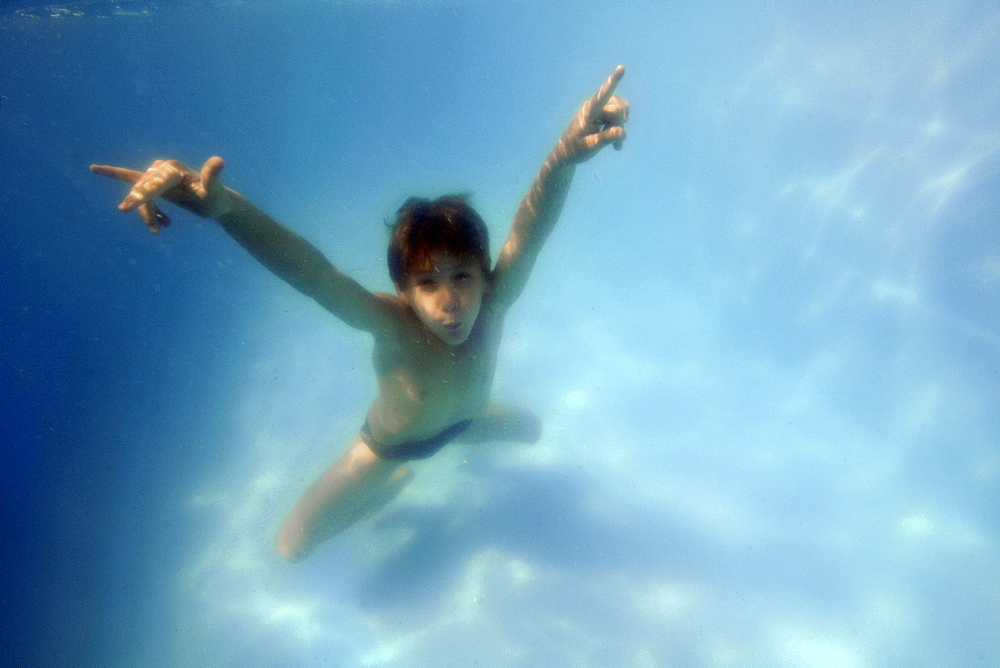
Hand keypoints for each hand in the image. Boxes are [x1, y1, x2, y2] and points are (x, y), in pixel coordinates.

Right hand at [89, 156, 230, 232]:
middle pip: (144, 191)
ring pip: (141, 196)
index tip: (124, 209)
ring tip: (160, 230)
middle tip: (154, 228)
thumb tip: (218, 160)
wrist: (215, 201)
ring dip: (148, 215)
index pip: (154, 184)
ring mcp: (157, 175)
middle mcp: (163, 168)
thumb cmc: (215, 198)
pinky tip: (99, 173)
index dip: (141, 196)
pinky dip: (115, 176)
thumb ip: (212, 177)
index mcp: (174, 170)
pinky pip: (130, 178)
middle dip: (145, 210)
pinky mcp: (154, 182)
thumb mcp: (214, 191)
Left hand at [553, 65, 629, 164]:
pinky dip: (618, 131)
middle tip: (617, 143)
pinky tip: (616, 146)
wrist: (567, 154)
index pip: (602, 94)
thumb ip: (607, 138)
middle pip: (617, 107)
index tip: (621, 67)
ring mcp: (599, 111)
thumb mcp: (591, 146)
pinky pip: (617, 118)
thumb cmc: (575, 149)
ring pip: (619, 112)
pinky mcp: (602, 116)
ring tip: (617, 146)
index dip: (613, 81)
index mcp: (588, 111)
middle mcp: (594, 106)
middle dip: (620, 123)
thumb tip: (623, 132)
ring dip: (620, 128)